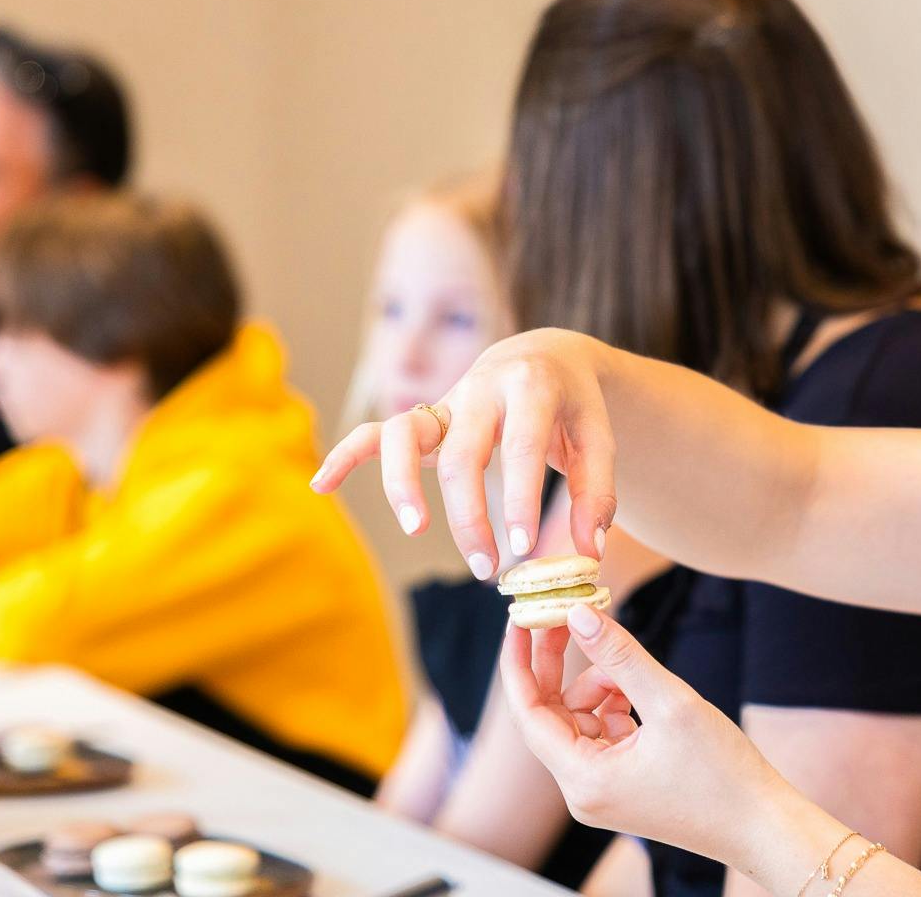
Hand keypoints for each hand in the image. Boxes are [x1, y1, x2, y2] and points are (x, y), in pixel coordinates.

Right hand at [313, 328, 617, 579]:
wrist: (544, 356)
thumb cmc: (573, 406)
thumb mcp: (597, 438)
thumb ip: (596, 492)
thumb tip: (586, 548)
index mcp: (530, 387)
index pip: (520, 448)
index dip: (518, 499)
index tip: (521, 548)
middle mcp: (481, 388)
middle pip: (462, 453)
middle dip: (468, 514)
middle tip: (485, 565)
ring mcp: (445, 400)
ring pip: (406, 434)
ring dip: (403, 485)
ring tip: (415, 529)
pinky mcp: (423, 415)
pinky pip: (374, 430)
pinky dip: (346, 454)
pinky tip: (322, 485)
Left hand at [500, 604, 809, 869]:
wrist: (761, 825)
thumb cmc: (723, 774)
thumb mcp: (669, 702)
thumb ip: (620, 656)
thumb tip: (579, 614)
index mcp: (584, 779)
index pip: (528, 714)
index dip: (519, 663)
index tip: (519, 619)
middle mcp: (583, 792)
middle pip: (551, 715)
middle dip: (559, 666)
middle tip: (570, 617)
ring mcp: (600, 792)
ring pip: (579, 720)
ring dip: (599, 687)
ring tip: (636, 679)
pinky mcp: (620, 786)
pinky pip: (600, 734)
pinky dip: (614, 707)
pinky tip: (642, 699)